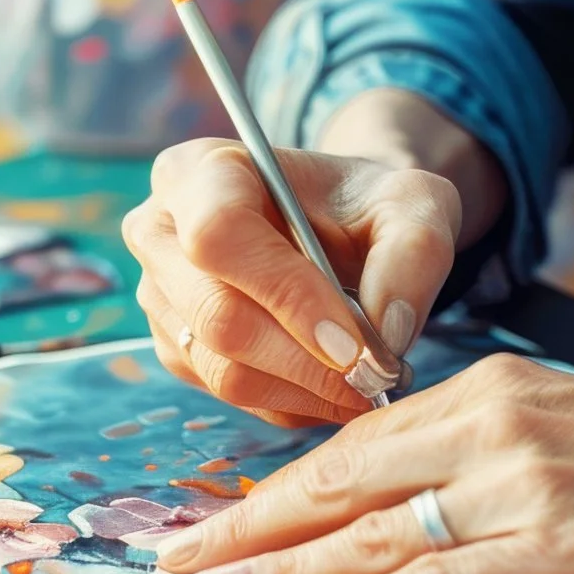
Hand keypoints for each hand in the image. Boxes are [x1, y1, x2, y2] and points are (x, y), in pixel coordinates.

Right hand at [124, 138, 460, 427]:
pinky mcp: (178, 349)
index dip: (288, 296)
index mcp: (202, 171)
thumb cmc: (367, 206)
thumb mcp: (412, 206)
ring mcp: (162, 297)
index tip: (355, 343)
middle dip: (306, 361)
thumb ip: (412, 256)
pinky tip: (337, 388)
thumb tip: (387, 333)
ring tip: (368, 383)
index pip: (221, 235)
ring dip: (307, 391)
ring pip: (223, 369)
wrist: (342, 228)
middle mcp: (161, 233)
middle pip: (217, 316)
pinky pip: (232, 397)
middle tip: (375, 376)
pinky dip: (295, 403)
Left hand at [156, 354, 573, 573]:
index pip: (356, 440)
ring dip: (279, 567)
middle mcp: (493, 424)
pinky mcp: (555, 546)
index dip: (277, 486)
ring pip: (372, 530)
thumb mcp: (566, 421)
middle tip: (174, 560)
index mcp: (492, 387)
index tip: (219, 518)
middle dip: (248, 527)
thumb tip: (400, 487)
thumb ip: (480, 444)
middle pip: (341, 481)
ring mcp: (522, 485)